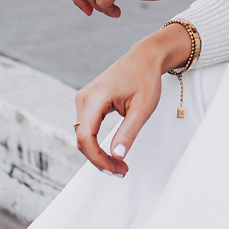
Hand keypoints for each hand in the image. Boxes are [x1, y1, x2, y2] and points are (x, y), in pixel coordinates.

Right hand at [74, 26, 188, 175]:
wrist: (144, 58)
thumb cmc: (146, 79)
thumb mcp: (143, 109)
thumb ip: (128, 133)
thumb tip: (116, 156)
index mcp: (95, 97)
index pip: (86, 137)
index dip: (97, 159)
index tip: (115, 170)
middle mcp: (83, 98)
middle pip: (82, 139)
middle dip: (100, 159)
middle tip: (122, 171)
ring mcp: (83, 99)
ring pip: (83, 136)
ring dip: (98, 153)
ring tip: (120, 164)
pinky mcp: (88, 102)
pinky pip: (87, 129)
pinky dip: (98, 143)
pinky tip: (112, 152)